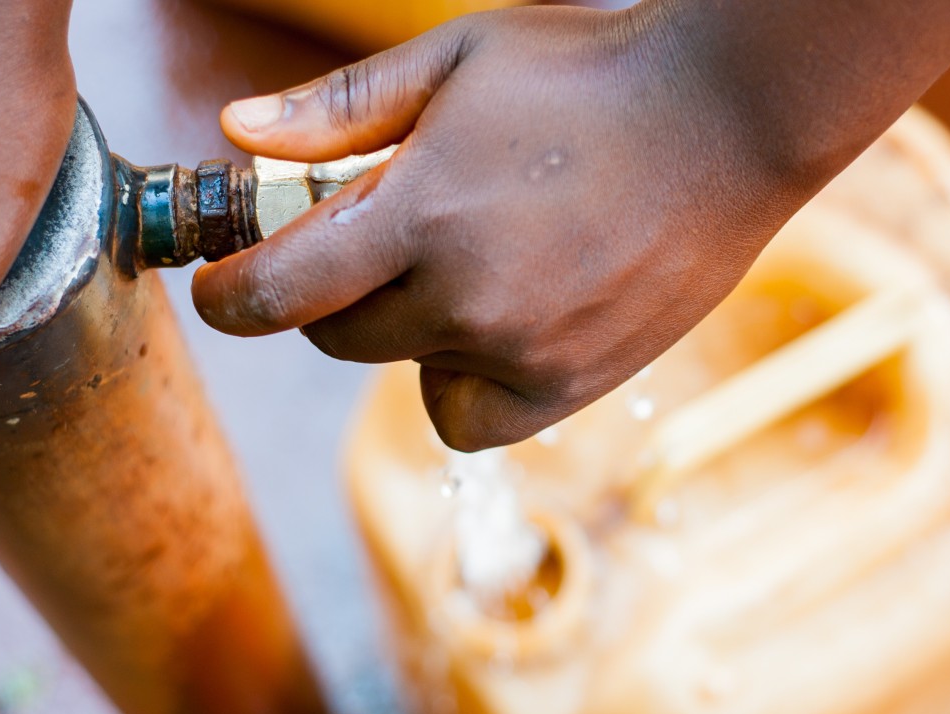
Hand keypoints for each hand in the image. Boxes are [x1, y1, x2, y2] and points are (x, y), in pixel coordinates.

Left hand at [193, 7, 812, 450]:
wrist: (730, 120)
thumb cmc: (588, 74)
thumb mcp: (455, 63)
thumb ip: (340, 110)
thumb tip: (234, 133)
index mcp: (422, 212)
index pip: (280, 291)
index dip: (229, 297)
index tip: (219, 288)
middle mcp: (467, 297)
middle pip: (337, 335)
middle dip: (328, 293)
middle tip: (373, 238)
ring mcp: (524, 350)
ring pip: (406, 372)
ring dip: (405, 330)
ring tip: (463, 263)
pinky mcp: (572, 384)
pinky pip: (471, 415)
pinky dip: (463, 382)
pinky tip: (498, 320)